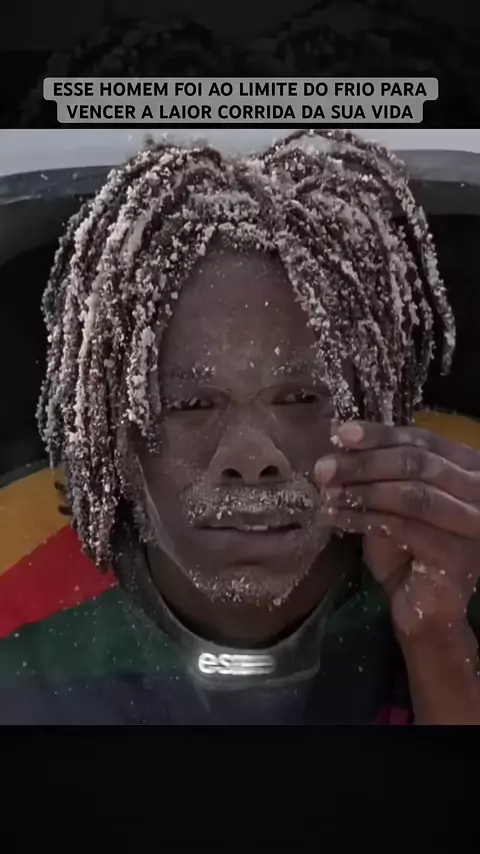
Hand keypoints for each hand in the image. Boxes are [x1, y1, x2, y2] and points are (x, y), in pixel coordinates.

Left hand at [314, 421, 479, 641]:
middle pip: (416, 463)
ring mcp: (473, 522)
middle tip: (324, 467)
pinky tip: (336, 518)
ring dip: (363, 491)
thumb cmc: (410, 551)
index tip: (340, 434)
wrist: (427, 608)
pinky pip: (403, 526)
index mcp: (468, 469)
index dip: (380, 435)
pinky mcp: (456, 552)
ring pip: (411, 493)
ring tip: (328, 493)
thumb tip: (340, 444)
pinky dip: (364, 519)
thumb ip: (380, 472)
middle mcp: (478, 491)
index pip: (422, 440)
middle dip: (364, 463)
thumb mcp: (392, 501)